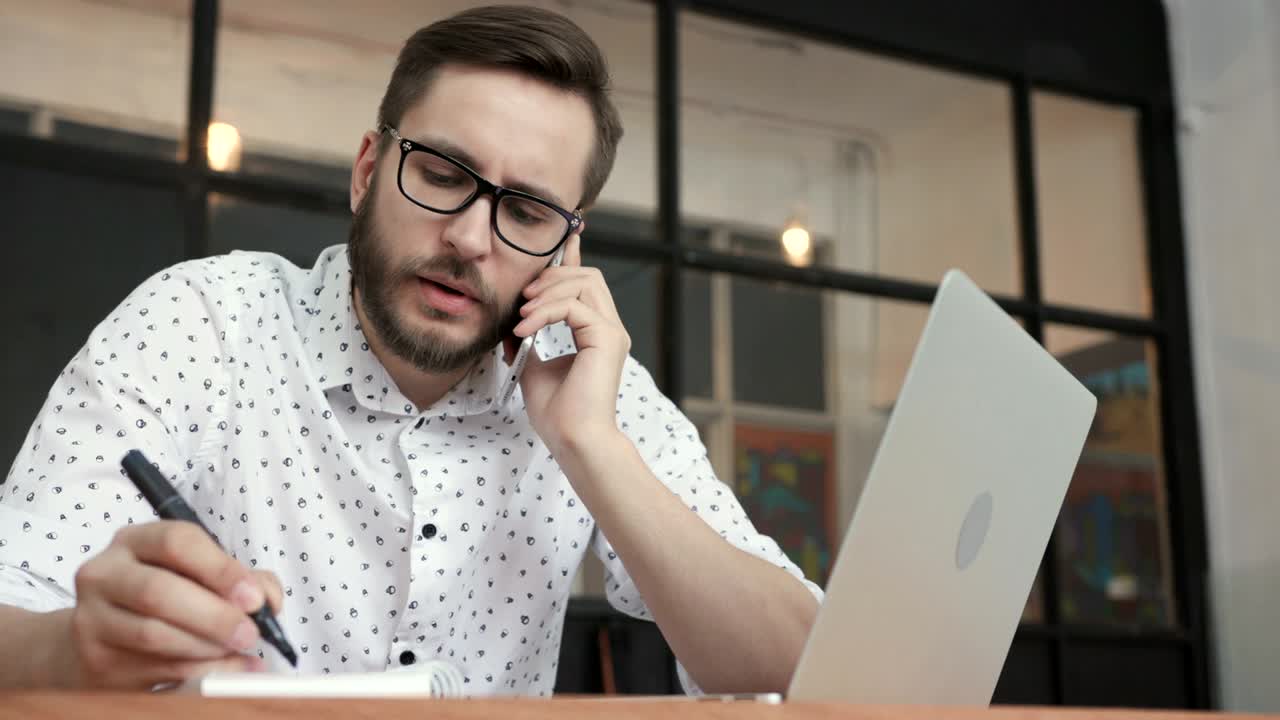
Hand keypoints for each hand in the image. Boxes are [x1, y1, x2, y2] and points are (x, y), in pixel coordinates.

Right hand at [54, 520, 282, 689]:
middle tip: (250, 633)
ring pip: (154, 635)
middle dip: (215, 616)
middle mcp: (105, 575)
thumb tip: (268, 600)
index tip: (254, 598)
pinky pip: (153, 669)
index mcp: (134, 541)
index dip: (221, 570)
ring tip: (239, 651)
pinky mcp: (96, 661)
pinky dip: (198, 672)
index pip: (176, 542)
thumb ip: (242, 578)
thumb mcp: (198, 573)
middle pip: (159, 592)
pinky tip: (225, 671)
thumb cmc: (164, 596)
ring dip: (207, 647)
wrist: (103, 635)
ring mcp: (92, 619)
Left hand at [511, 233, 630, 453]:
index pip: (586, 285)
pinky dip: (544, 313)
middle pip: (588, 276)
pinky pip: (573, 306)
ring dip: (547, 293)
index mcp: (597, 334)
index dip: (570, 261)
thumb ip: (530, 341)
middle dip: (552, 277)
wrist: (573, 440)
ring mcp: (612, 333)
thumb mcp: (533, 367)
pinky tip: (525, 330)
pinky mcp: (607, 339)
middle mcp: (609, 329)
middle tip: (523, 299)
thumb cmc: (558, 414)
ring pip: (585, 283)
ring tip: (522, 317)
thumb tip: (512, 321)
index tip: (558, 241)